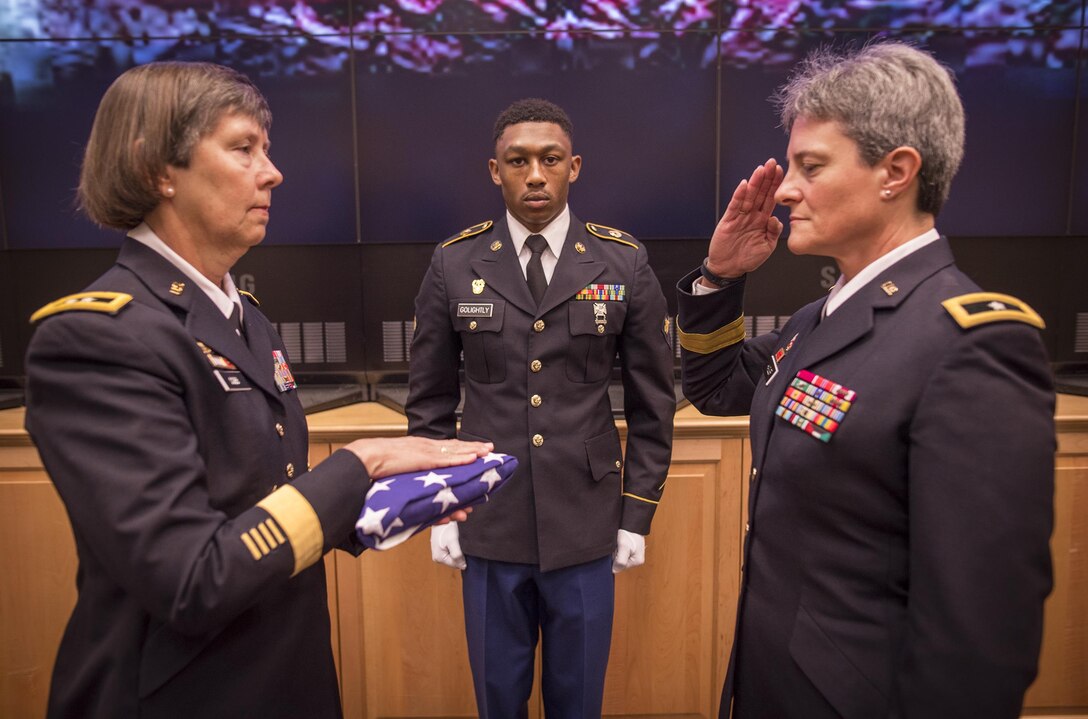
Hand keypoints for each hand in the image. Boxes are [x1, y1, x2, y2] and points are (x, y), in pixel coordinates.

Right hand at [344, 436, 491, 479]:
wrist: (365, 459)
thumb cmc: (377, 467)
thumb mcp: (399, 471)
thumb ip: (412, 477)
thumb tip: (423, 491)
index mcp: (418, 448)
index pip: (444, 447)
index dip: (461, 447)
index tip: (474, 449)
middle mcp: (424, 447)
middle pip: (454, 446)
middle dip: (473, 448)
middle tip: (490, 449)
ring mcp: (425, 452)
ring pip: (454, 451)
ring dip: (472, 452)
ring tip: (488, 453)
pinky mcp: (423, 458)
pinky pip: (446, 460)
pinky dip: (461, 459)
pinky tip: (473, 459)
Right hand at [430, 523, 466, 569]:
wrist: (441, 515)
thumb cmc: (446, 527)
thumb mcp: (452, 542)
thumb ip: (457, 555)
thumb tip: (463, 566)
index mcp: (438, 558)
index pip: (456, 565)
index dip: (463, 557)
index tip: (463, 546)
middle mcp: (437, 557)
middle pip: (455, 560)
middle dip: (460, 553)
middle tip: (460, 541)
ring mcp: (438, 551)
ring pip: (454, 555)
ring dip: (458, 549)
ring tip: (457, 538)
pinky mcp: (441, 546)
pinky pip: (452, 550)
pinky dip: (456, 545)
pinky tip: (455, 538)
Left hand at [612, 529, 645, 573]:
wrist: (632, 522)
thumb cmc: (630, 533)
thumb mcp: (624, 547)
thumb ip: (620, 561)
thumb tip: (614, 570)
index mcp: (637, 562)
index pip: (620, 567)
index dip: (615, 559)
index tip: (617, 550)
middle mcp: (636, 560)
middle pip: (619, 563)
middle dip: (615, 555)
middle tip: (618, 545)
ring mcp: (633, 555)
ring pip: (619, 558)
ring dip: (616, 551)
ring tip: (619, 543)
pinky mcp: (629, 550)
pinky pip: (620, 553)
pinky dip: (618, 548)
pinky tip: (619, 543)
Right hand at [705, 158, 783, 280]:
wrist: (729, 268)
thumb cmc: (747, 258)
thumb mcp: (766, 247)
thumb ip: (773, 233)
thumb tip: (776, 219)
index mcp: (762, 220)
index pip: (770, 198)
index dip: (775, 185)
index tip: (780, 171)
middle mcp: (751, 215)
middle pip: (760, 193)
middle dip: (766, 178)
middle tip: (772, 163)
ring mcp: (740, 217)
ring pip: (748, 196)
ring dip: (754, 183)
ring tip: (760, 170)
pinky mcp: (728, 221)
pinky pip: (735, 206)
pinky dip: (739, 195)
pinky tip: (744, 185)